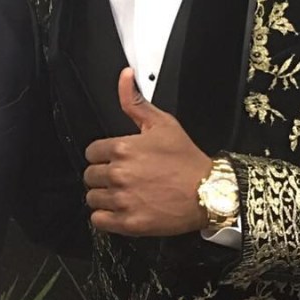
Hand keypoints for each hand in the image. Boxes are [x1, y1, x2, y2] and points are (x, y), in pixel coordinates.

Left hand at [83, 68, 211, 236]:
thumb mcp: (163, 123)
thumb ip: (135, 102)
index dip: (102, 155)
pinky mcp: (129, 223)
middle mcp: (118, 173)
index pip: (91, 152)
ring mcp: (123, 199)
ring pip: (92, 198)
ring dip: (103, 196)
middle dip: (103, 175)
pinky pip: (99, 220)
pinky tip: (119, 210)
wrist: (209, 192)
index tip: (115, 159)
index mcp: (122, 148)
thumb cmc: (187, 160)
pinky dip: (105, 217)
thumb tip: (124, 76)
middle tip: (122, 177)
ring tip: (122, 194)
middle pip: (90, 175)